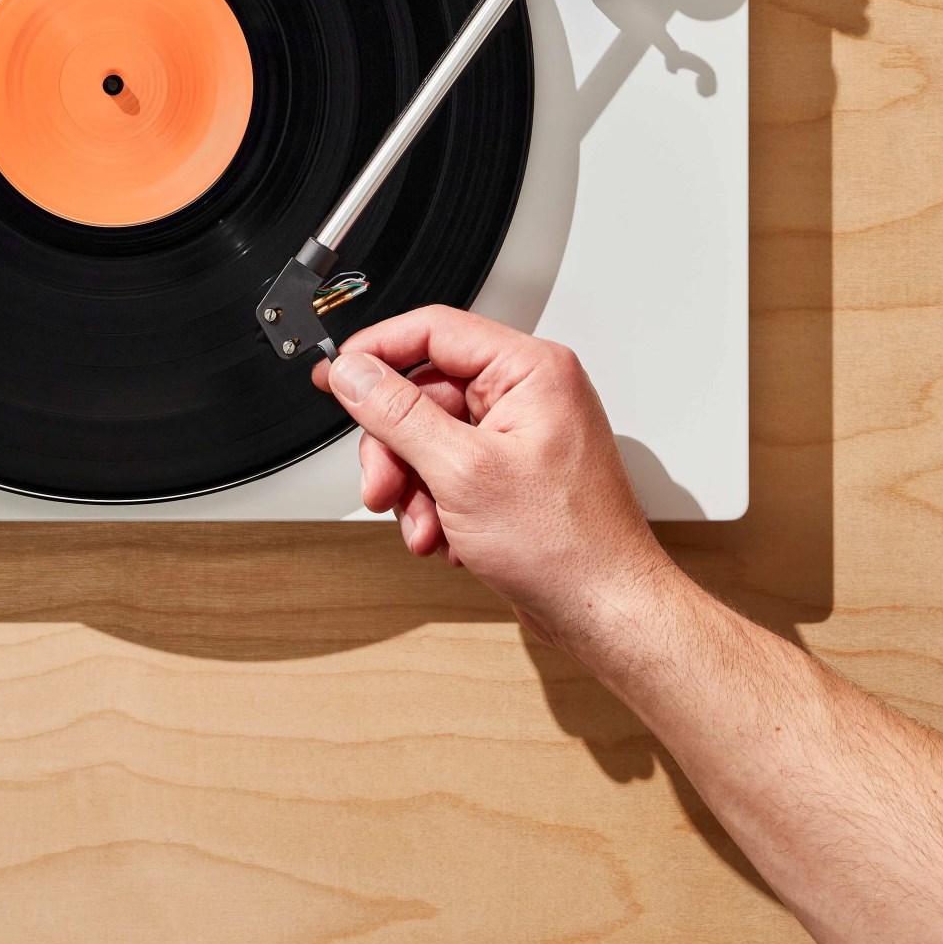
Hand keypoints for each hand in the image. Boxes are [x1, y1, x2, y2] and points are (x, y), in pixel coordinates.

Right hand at [311, 306, 674, 648]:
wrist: (605, 612)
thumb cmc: (568, 547)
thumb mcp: (462, 472)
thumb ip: (398, 414)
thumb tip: (355, 374)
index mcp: (530, 371)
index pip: (434, 331)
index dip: (377, 352)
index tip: (337, 376)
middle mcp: (529, 395)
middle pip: (424, 393)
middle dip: (395, 448)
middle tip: (383, 485)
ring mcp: (521, 437)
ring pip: (430, 439)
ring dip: (414, 487)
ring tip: (424, 526)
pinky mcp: (513, 474)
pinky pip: (450, 471)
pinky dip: (436, 506)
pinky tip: (446, 537)